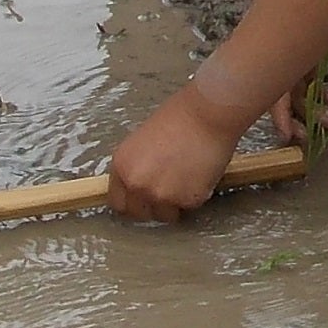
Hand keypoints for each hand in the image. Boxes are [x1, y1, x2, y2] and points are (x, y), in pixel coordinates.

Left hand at [107, 87, 242, 221]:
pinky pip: (189, 207)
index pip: (118, 201)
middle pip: (140, 213)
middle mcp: (137, 184)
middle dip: (153, 205)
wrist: (209, 112)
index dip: (132, 201)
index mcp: (122, 167)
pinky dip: (196, 195)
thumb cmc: (180, 116)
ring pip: (166, 215)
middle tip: (169, 189)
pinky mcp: (187, 200)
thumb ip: (137, 165)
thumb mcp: (143, 140)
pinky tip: (201, 173)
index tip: (143, 198)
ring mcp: (162, 195)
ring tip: (188, 179)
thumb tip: (142, 182)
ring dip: (175, 204)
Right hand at [269, 16, 327, 141]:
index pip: (275, 92)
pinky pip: (301, 61)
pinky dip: (314, 78)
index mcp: (289, 47)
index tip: (293, 138)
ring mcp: (293, 36)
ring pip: (293, 76)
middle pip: (282, 88)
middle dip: (300, 113)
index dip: (282, 118)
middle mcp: (284, 44)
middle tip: (321, 130)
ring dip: (311, 98)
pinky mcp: (304, 29)